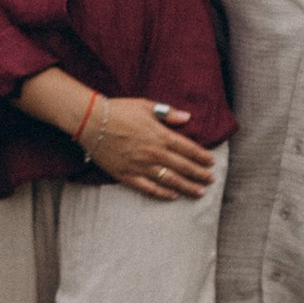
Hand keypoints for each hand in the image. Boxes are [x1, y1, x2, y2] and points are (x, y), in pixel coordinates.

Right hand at [81, 98, 214, 201]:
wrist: (92, 122)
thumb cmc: (120, 110)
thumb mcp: (146, 106)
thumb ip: (168, 113)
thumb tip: (187, 117)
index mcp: (161, 136)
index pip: (188, 149)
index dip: (202, 157)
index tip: (211, 163)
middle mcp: (154, 153)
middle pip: (183, 167)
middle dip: (199, 175)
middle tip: (210, 180)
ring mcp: (141, 166)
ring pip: (170, 180)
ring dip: (186, 187)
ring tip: (199, 193)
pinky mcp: (127, 175)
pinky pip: (148, 188)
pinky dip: (162, 194)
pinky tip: (172, 196)